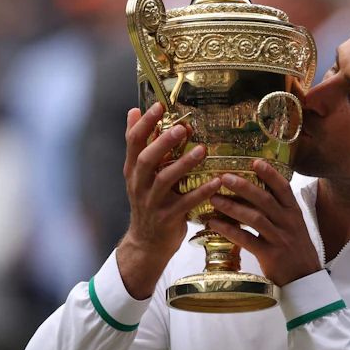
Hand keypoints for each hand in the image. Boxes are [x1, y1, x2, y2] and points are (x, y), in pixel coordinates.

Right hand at [117, 103, 220, 297]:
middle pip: (146, 159)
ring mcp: (152, 203)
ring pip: (164, 180)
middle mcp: (139, 185)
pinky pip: (185, 203)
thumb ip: (140, 144)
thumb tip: (133, 111)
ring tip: (202, 150)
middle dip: (162, 142)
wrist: (147, 243)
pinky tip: (217, 181)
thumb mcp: (139, 174)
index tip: (158, 106)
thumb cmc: (149, 202)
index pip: (133, 142)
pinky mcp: (167, 218)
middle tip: (182, 127)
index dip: (144, 123)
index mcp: (133, 170)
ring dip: (183, 164)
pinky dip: (201, 192)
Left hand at [208, 160, 321, 286]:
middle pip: (265, 200)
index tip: (255, 161)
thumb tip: (254, 193)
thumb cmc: (295, 251)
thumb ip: (278, 211)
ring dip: (233, 207)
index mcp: (294, 213)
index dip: (270, 174)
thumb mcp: (293, 226)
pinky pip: (247, 240)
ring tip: (214, 199)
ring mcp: (280, 239)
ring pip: (255, 218)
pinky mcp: (271, 255)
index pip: (283, 188)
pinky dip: (230, 231)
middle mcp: (288, 223)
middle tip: (225, 177)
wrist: (305, 280)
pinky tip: (215, 224)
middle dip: (244, 186)